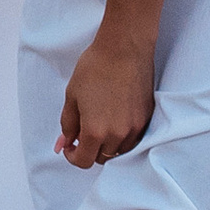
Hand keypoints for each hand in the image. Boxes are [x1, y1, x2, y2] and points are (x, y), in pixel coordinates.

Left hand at [59, 31, 155, 165]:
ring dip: (107, 144)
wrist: (124, 48)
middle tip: (82, 131)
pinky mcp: (147, 118)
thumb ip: (68, 125)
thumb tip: (62, 145)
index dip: (72, 156)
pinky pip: (133, 139)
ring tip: (100, 123)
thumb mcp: (72, 97)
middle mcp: (117, 134)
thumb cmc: (95, 68)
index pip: (84, 161)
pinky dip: (122, 136)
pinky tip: (115, 118)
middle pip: (102, 158)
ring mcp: (135, 128)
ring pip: (118, 150)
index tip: (69, 145)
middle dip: (89, 149)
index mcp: (95, 131)